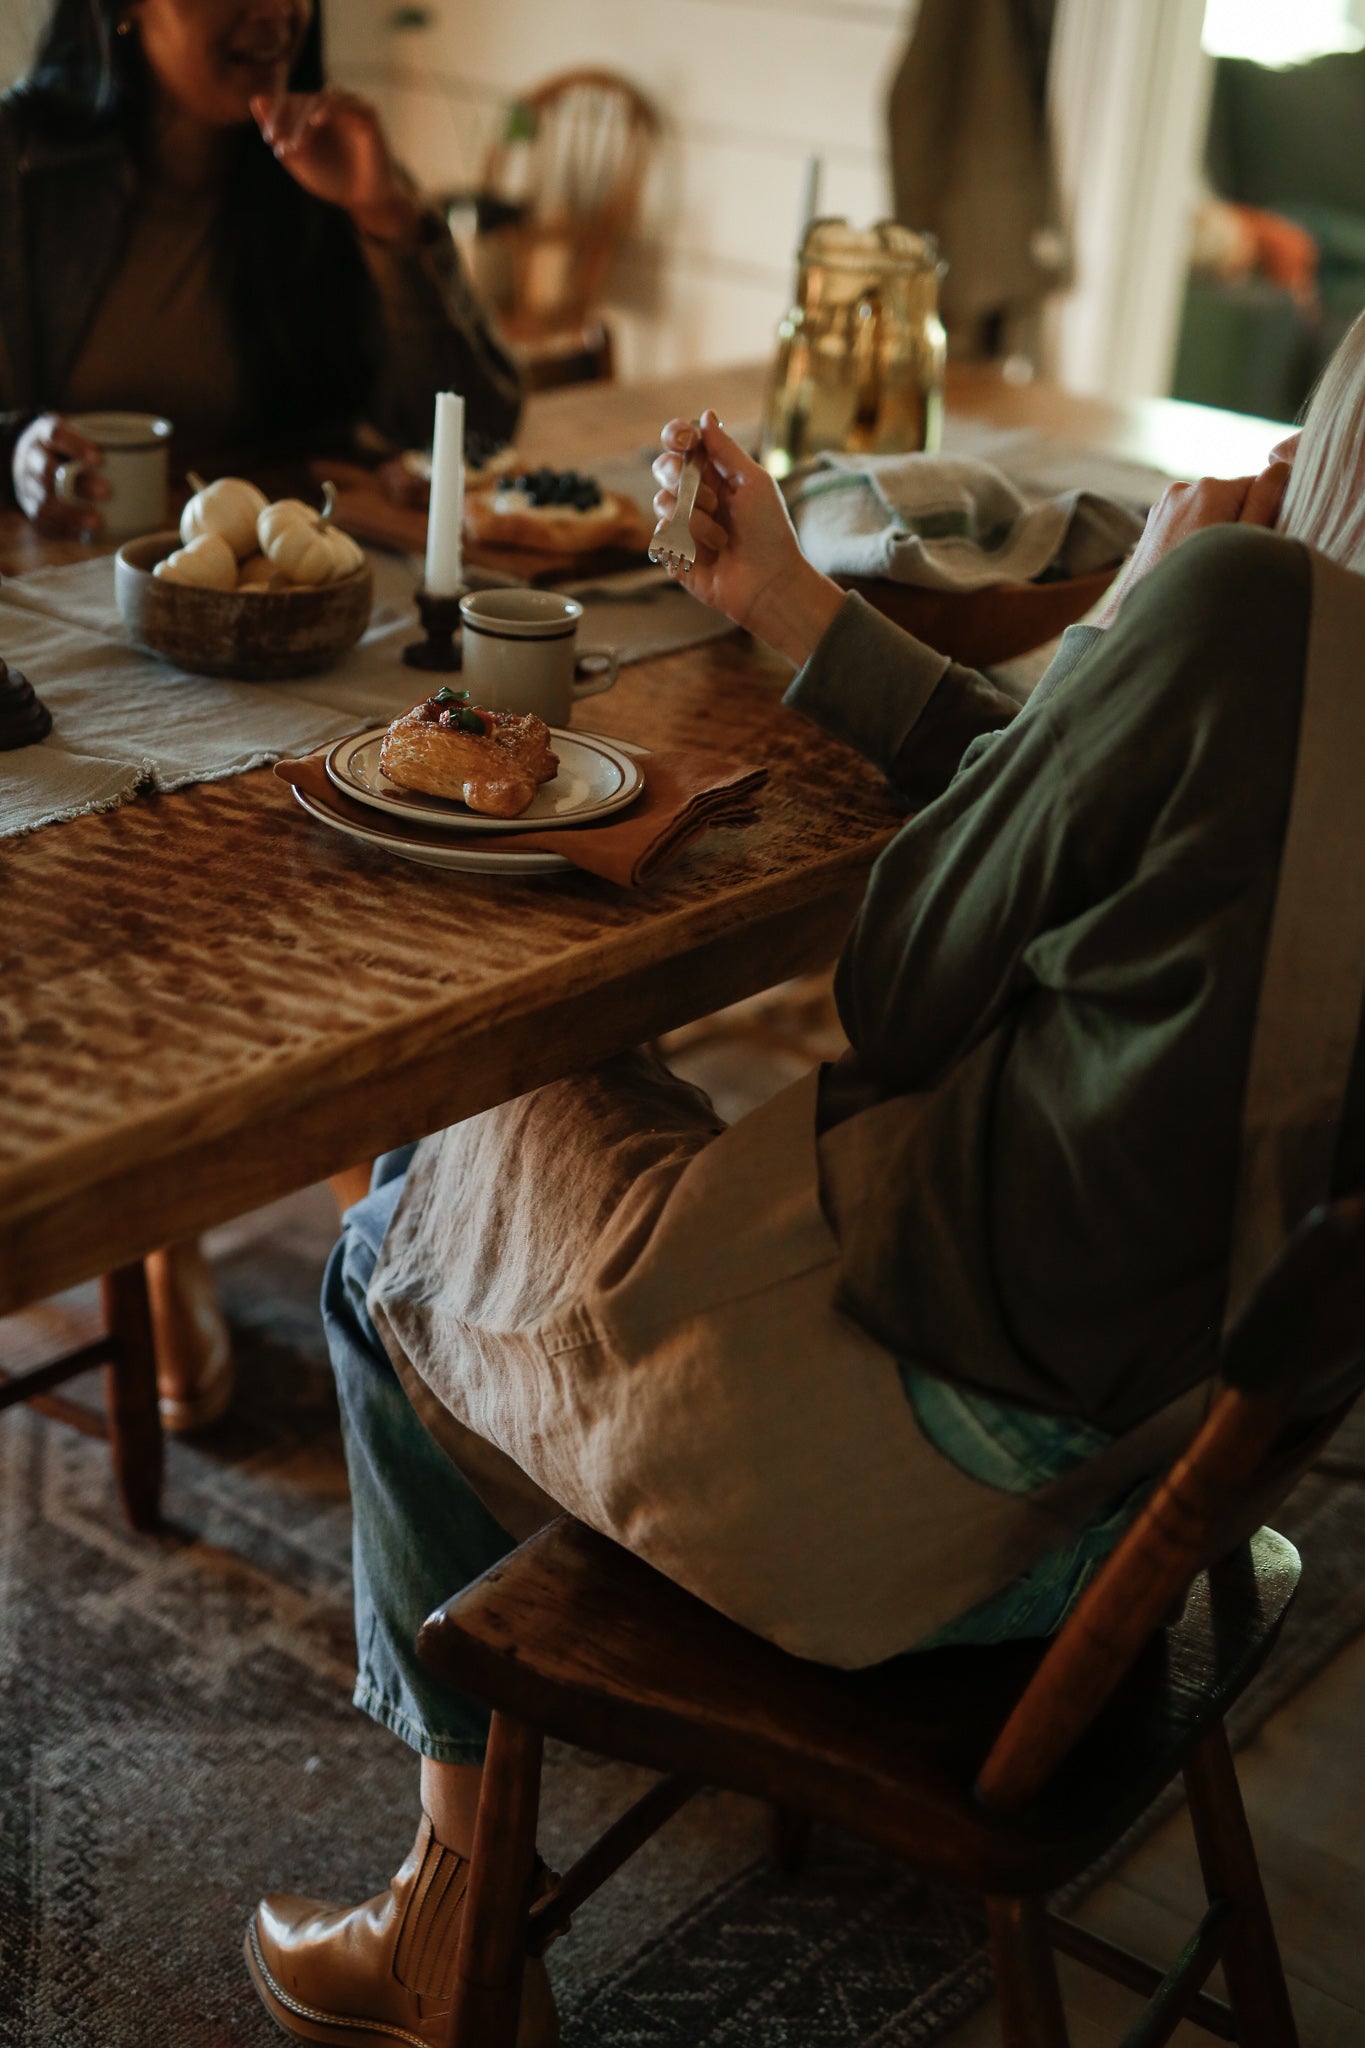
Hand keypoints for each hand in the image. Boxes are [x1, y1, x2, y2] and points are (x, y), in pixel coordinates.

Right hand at [11, 413, 108, 535]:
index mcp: (43, 433)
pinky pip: (42, 520)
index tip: (99, 459)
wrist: (29, 457)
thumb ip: (104, 440)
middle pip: (47, 471)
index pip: (55, 434)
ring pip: (42, 501)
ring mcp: (26, 483)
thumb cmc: (67, 445)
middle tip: (107, 492)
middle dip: (77, 484)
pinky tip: (84, 533)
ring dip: (71, 513)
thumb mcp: (78, 431)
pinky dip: (63, 528)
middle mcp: (30, 457)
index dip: (75, 446)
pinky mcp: (29, 506)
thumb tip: (155, 456)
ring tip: (98, 521)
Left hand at [251, 90, 421, 241]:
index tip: (269, 139)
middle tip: (281, 144)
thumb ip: (279, 133)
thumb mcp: (298, 160)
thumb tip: (256, 100)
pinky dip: (330, 108)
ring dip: (305, 119)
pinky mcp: (367, 114)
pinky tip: (317, 121)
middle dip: (289, 122)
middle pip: (302, 101)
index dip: (276, 117)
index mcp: (311, 114)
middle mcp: (329, 107)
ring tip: (298, 143)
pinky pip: (347, 103)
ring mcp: (349, 108)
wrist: (364, 199)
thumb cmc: (331, 180)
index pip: (289, 103)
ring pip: (321, 100)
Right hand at [651, 411, 843, 666]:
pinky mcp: (673, 553)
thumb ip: (727, 450)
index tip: (683, 439)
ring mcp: (682, 524)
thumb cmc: (770, 533)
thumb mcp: (754, 483)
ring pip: (662, 501)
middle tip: (708, 497)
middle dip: (680, 477)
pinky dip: (684, 541)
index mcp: (715, 473)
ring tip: (721, 538)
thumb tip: (706, 415)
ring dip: (694, 519)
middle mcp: (695, 495)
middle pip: (664, 467)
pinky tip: (707, 555)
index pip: (682, 443)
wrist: (769, 583)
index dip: (675, 435)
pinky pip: (660, 534)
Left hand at [1095, 435, 1297, 626]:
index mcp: (1210, 489)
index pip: (1258, 485)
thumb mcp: (1245, 544)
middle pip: (1232, 498)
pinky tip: (1192, 565)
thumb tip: (1280, 468)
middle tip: (1231, 561)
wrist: (1150, 625)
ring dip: (1215, 531)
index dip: (1265, 513)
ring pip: (1209, 511)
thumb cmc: (1204, 587)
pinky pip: (1187, 522)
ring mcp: (1163, 506)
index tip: (1257, 542)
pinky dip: (1194, 537)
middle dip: (1237, 522)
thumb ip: (1265, 502)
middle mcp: (1183, 490)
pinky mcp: (1153, 524)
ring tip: (1208, 567)